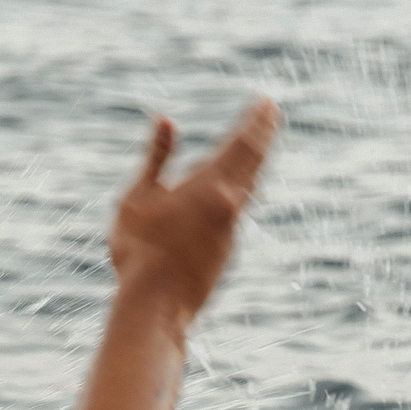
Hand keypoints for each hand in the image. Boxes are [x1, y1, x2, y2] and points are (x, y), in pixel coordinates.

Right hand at [109, 100, 279, 320]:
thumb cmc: (140, 250)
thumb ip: (156, 157)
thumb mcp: (138, 197)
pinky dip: (242, 187)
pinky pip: (238, 208)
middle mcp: (229, 205)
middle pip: (253, 161)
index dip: (255, 122)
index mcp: (209, 186)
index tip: (267, 102)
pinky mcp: (226, 249)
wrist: (156, 306)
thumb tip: (165, 120)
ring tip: (259, 142)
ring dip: (256, 160)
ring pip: (249, 185)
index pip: (241, 144)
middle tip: (272, 112)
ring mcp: (231, 229)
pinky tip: (237, 186)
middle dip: (263, 134)